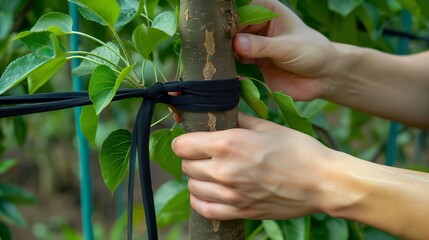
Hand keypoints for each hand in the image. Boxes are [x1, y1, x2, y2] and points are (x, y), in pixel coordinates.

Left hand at [172, 112, 332, 219]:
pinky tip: (210, 191)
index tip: (191, 139)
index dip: (184, 140)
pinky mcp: (240, 211)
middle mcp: (224, 171)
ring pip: (192, 187)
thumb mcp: (266, 126)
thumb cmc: (298, 150)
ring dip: (197, 177)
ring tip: (210, 171)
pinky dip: (201, 200)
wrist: (321, 182)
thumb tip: (220, 111)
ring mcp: (231, 194)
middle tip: (205, 153)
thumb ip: (238, 119)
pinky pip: (205, 209)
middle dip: (192, 157)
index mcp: (228, 144)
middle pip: (186, 165)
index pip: (182, 145)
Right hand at [234, 0, 339, 100]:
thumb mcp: (288, 47)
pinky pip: (236, 68)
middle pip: (231, 30)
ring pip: (231, 50)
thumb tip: (236, 43)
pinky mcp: (252, 66)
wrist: (324, 78)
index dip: (231, 21)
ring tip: (224, 65)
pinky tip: (230, 76)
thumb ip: (262, 46)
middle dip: (225, 41)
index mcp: (266, 12)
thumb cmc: (312, 52)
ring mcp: (253, 47)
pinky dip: (232, 72)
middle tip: (220, 52)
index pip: (241, 11)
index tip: (225, 34)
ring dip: (227, 58)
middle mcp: (256, 28)